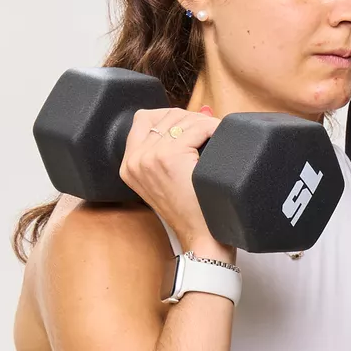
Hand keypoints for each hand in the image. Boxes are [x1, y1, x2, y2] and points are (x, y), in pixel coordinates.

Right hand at [119, 106, 231, 257]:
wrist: (202, 239)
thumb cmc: (193, 212)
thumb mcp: (171, 179)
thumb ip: (173, 146)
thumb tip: (204, 111)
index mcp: (129, 166)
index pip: (144, 119)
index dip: (172, 118)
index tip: (192, 128)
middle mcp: (134, 161)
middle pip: (165, 115)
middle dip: (192, 119)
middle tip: (211, 133)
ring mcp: (149, 158)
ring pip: (182, 119)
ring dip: (204, 124)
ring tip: (217, 138)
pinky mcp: (169, 157)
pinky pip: (197, 128)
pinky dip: (214, 129)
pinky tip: (221, 139)